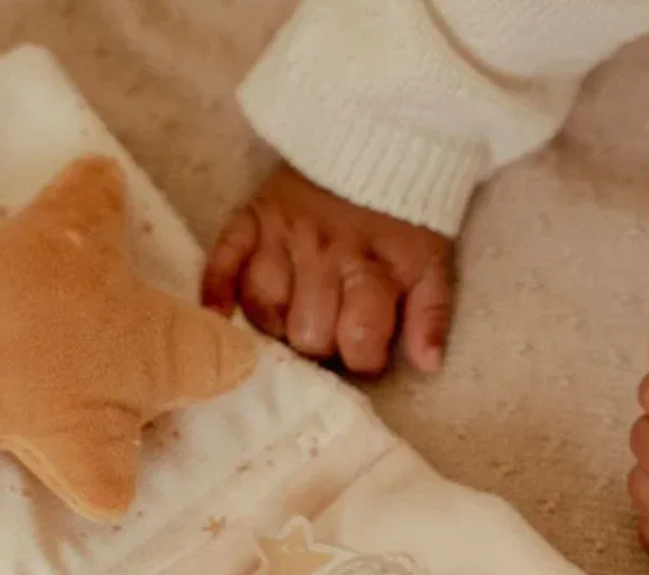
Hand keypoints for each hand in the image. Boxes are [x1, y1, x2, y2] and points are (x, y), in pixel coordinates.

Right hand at [202, 164, 452, 375]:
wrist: (376, 136)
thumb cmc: (405, 214)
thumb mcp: (432, 261)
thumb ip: (431, 313)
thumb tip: (427, 364)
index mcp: (373, 267)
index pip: (358, 340)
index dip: (363, 358)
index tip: (366, 351)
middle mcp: (324, 254)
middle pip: (307, 333)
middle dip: (320, 344)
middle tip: (328, 329)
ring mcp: (283, 235)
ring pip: (264, 306)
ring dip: (277, 323)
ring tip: (293, 317)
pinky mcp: (251, 217)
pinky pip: (223, 259)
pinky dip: (216, 290)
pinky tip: (218, 315)